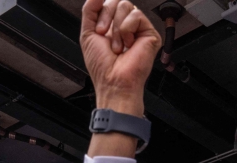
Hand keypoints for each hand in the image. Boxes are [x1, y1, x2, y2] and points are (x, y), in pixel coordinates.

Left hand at [81, 0, 160, 116]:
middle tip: (106, 36)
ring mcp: (139, 29)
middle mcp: (126, 26)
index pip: (108, 3)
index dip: (101, 12)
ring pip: (127, 5)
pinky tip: (129, 45)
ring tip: (119, 46)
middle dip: (107, 17)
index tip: (100, 31)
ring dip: (117, 27)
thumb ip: (90, 10)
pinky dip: (127, 30)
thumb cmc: (102, 66)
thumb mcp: (87, 33)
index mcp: (112, 26)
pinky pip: (136, 15)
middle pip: (117, 1)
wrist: (113, 81)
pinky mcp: (150, 33)